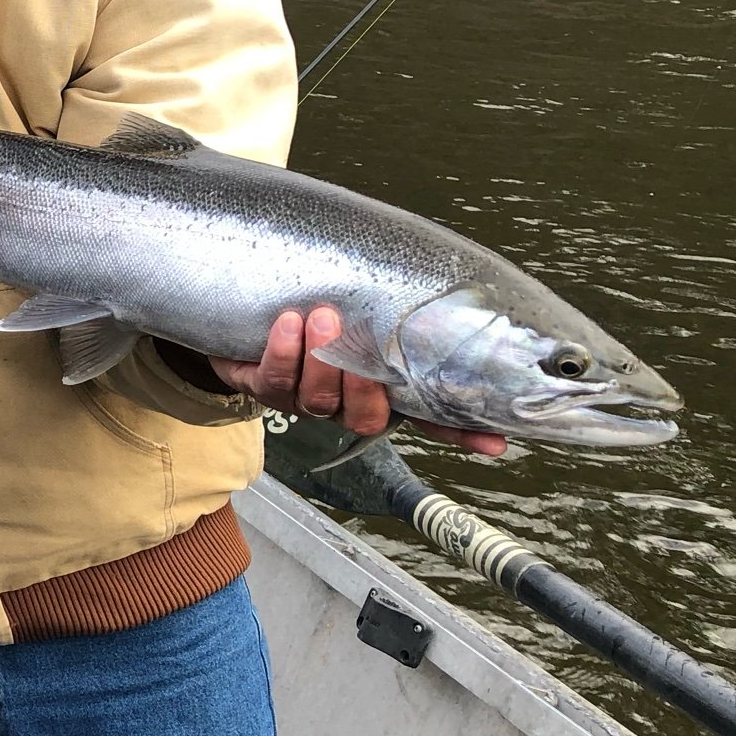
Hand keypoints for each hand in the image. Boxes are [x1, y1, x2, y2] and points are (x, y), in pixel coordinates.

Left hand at [208, 307, 505, 456]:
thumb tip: (449, 293)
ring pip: (318, 401)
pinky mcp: (263, 389)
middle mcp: (343, 403)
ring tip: (321, 315)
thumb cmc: (312, 308)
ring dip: (321, 358)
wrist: (240, 312)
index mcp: (377, 388)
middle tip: (352, 329)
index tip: (495, 442)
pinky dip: (282, 352)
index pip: (427, 419)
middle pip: (365, 417)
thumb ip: (395, 310)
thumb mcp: (359, 308)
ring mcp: (302, 401)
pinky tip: (287, 323)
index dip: (460, 433)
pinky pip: (275, 381)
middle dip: (361, 380)